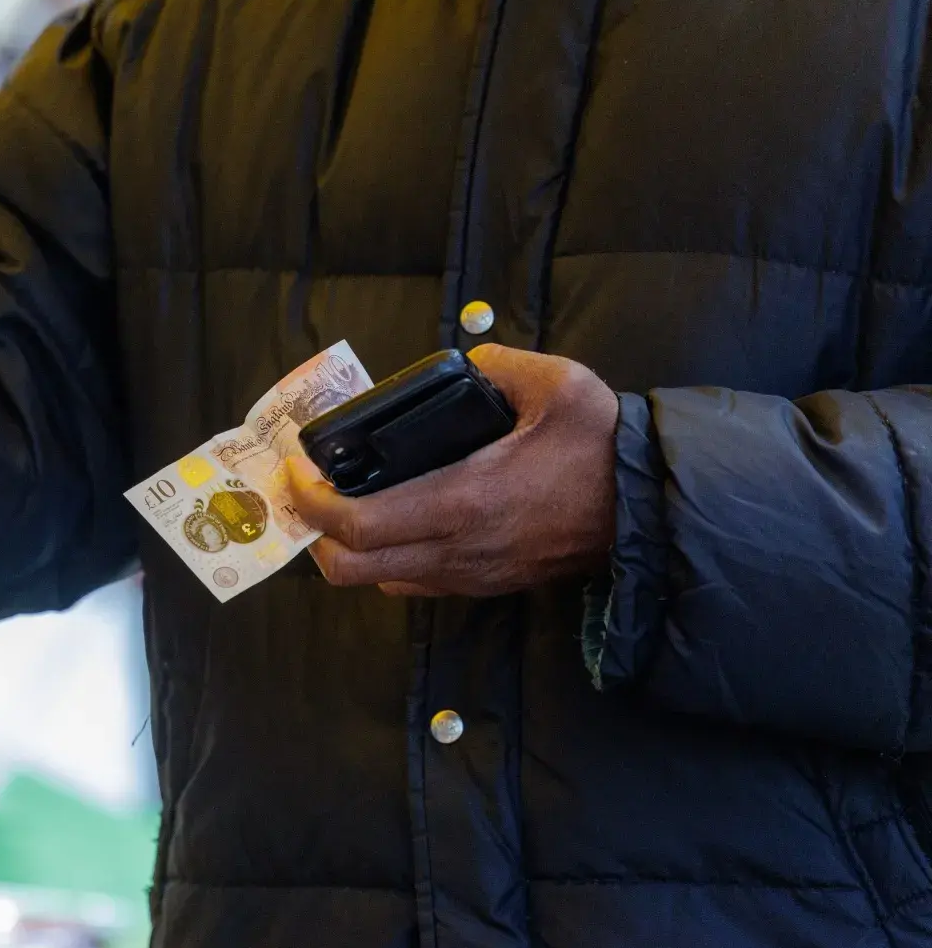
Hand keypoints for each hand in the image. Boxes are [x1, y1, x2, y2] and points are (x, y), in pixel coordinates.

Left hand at [281, 345, 620, 597]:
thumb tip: (471, 363)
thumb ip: (502, 366)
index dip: (310, 501)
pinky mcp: (486, 584)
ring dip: (351, 549)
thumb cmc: (603, 449)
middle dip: (316, 535)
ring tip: (344, 505)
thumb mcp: (559, 386)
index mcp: (462, 502)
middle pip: (351, 568)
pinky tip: (395, 521)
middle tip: (310, 492)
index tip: (294, 469)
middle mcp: (456, 550)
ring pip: (380, 580)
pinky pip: (416, 582)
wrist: (652, 510)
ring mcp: (470, 575)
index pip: (357, 524)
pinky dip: (388, 559)